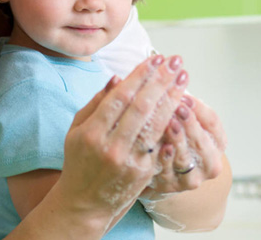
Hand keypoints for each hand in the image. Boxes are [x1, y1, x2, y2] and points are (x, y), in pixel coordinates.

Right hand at [55, 54, 186, 226]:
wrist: (84, 202)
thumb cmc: (79, 161)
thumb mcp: (77, 129)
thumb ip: (96, 103)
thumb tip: (117, 78)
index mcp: (91, 133)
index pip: (120, 97)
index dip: (140, 76)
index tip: (155, 59)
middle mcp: (111, 147)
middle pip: (141, 108)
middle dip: (160, 81)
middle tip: (175, 62)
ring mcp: (129, 161)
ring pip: (156, 125)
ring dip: (172, 99)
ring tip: (183, 79)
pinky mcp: (144, 173)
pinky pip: (160, 143)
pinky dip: (172, 123)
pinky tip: (182, 107)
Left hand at [141, 93, 226, 199]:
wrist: (164, 173)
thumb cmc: (172, 136)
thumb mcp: (181, 118)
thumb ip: (178, 100)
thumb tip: (169, 72)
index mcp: (216, 141)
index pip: (212, 122)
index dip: (198, 108)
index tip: (185, 94)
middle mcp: (209, 161)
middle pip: (203, 140)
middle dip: (190, 122)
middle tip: (179, 105)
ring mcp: (192, 177)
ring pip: (187, 157)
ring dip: (179, 138)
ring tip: (169, 122)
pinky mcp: (172, 186)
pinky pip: (169, 172)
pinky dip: (165, 159)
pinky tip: (160, 146)